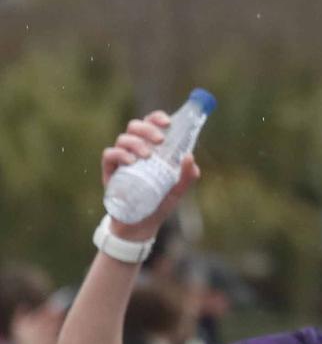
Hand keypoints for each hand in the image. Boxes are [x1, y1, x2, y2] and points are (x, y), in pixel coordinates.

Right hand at [100, 111, 200, 240]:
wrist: (140, 225)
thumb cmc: (159, 203)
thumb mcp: (177, 190)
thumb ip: (187, 176)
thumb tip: (190, 157)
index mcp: (152, 148)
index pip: (151, 124)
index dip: (157, 118)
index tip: (168, 122)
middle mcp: (135, 150)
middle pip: (135, 126)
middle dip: (147, 128)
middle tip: (160, 140)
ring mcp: (121, 159)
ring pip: (123, 138)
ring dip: (135, 142)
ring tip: (147, 155)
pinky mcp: (110, 171)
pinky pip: (109, 155)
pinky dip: (119, 154)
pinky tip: (131, 161)